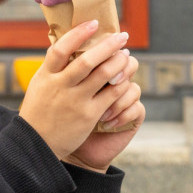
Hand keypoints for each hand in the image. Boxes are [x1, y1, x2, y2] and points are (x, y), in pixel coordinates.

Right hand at [18, 21, 131, 159]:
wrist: (36, 145)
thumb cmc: (39, 111)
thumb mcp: (39, 84)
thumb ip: (52, 65)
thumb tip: (64, 39)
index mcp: (46, 76)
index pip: (60, 49)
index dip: (78, 34)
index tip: (95, 23)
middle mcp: (60, 86)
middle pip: (87, 60)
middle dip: (108, 45)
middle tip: (122, 36)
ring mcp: (75, 101)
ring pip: (103, 75)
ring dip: (118, 62)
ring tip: (126, 56)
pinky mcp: (88, 115)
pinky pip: (110, 95)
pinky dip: (120, 84)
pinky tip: (126, 78)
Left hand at [65, 53, 142, 172]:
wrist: (68, 150)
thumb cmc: (60, 117)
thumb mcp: (59, 90)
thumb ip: (64, 68)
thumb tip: (57, 43)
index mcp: (98, 71)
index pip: (111, 51)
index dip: (108, 50)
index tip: (95, 61)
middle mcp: (114, 82)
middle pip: (128, 62)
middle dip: (118, 68)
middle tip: (110, 80)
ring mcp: (124, 99)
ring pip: (132, 86)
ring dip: (117, 97)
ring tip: (102, 113)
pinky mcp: (132, 117)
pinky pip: (136, 108)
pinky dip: (121, 114)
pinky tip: (107, 123)